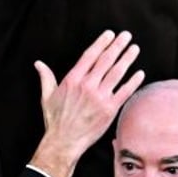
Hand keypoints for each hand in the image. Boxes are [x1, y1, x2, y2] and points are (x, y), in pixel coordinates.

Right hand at [29, 30, 144, 176]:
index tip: (110, 35)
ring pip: (117, 73)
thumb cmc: (55, 121)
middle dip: (118, 46)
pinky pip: (124, 92)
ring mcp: (99, 97)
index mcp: (73, 80)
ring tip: (134, 49)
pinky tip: (139, 73)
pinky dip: (133, 82)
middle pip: (106, 61)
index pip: (90, 56)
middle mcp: (87, 86)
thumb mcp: (47, 97)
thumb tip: (38, 64)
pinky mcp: (109, 109)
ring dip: (127, 59)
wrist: (63, 142)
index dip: (101, 43)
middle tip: (126, 37)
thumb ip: (46, 78)